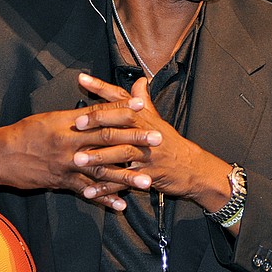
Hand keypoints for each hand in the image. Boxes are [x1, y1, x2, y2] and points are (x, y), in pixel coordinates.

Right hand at [0, 73, 161, 209]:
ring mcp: (67, 164)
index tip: (142, 105)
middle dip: (134, 139)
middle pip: (108, 139)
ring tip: (148, 181)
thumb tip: (96, 113)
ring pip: (101, 170)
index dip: (122, 109)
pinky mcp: (62, 182)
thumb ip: (74, 118)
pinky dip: (104, 200)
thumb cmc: (24, 133)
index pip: (100, 113)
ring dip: (126, 177)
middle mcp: (70, 142)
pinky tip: (122, 205)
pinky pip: (87, 192)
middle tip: (158, 139)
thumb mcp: (49, 119)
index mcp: (67, 123)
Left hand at [74, 77, 232, 212]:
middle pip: (120, 123)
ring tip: (77, 160)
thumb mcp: (158, 120)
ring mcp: (147, 155)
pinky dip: (106, 188)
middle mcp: (145, 133)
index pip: (121, 98)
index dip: (101, 88)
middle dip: (97, 123)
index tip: (82, 79)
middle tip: (76, 125)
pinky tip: (89, 191)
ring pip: (121, 153)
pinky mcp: (148, 175)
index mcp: (144, 117)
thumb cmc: (172, 143)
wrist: (194, 168)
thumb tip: (139, 80)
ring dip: (98, 158)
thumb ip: (144, 100)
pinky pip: (124, 182)